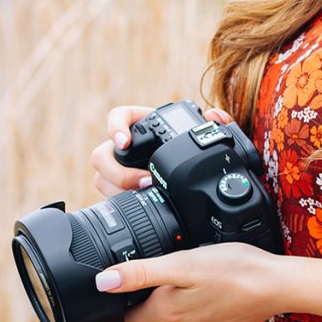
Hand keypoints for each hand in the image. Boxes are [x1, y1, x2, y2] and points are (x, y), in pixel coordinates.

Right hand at [91, 103, 233, 196]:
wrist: (194, 175)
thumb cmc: (196, 148)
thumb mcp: (206, 136)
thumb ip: (219, 122)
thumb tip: (214, 116)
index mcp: (143, 126)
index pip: (118, 117)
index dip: (115, 127)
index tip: (125, 141)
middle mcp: (128, 148)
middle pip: (102, 155)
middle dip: (118, 171)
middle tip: (145, 180)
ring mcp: (121, 170)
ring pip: (102, 179)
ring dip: (119, 189)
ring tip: (145, 193)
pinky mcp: (122, 190)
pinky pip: (110, 197)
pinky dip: (122, 201)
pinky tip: (140, 205)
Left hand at [94, 242, 282, 321]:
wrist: (279, 285)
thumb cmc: (234, 269)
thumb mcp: (184, 263)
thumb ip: (143, 273)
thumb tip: (103, 282)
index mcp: (168, 312)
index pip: (130, 318)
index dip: (122, 302)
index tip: (124, 285)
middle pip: (156, 312)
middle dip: (156, 293)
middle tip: (169, 264)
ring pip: (182, 313)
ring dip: (183, 296)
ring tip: (197, 271)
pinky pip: (206, 314)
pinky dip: (207, 300)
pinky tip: (219, 284)